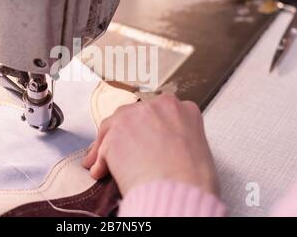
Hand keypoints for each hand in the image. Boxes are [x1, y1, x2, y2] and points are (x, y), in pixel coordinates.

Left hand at [82, 93, 218, 195]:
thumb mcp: (196, 147)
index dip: (146, 130)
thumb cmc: (193, 179)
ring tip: (104, 166)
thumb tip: (159, 147)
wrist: (179, 189)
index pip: (157, 114)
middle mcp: (157, 106)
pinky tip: (101, 172)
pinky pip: (103, 147)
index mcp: (182, 109)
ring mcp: (134, 116)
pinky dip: (100, 160)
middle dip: (124, 134)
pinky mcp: (115, 131)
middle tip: (121, 153)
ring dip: (107, 147)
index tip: (142, 141)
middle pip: (131, 116)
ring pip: (113, 127)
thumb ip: (176, 137)